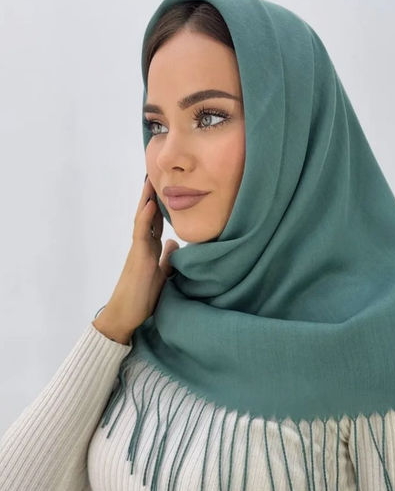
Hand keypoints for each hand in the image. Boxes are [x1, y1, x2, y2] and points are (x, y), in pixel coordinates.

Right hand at [96, 175, 179, 338]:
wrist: (125, 315)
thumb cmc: (141, 298)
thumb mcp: (161, 275)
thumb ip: (166, 259)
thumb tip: (174, 244)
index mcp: (149, 249)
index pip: (155, 223)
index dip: (160, 206)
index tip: (166, 189)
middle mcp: (143, 246)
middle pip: (147, 216)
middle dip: (152, 196)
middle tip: (156, 174)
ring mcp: (139, 250)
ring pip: (142, 220)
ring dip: (146, 200)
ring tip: (150, 180)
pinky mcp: (137, 258)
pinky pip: (140, 234)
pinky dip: (145, 218)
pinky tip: (150, 204)